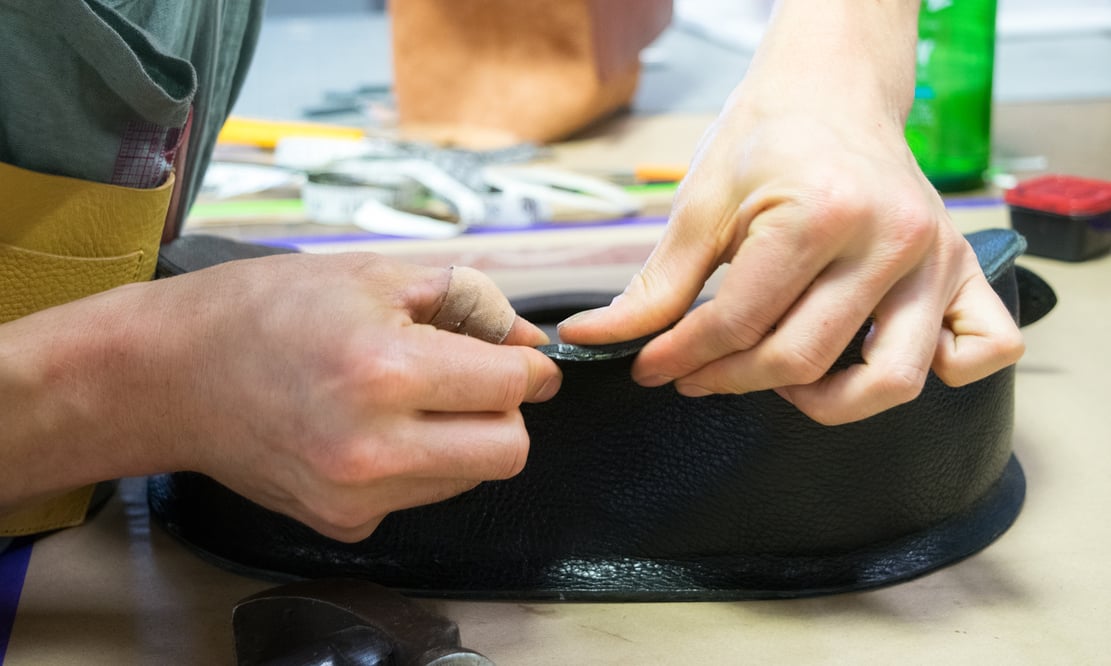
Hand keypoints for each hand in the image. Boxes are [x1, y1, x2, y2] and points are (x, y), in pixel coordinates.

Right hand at [3, 253, 559, 540]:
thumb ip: (470, 304)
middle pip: (510, 452)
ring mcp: (357, 496)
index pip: (511, 387)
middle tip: (474, 380)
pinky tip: (372, 428)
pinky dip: (419, 463)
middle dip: (507, 412)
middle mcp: (374, 448)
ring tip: (408, 397)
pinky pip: (421, 495)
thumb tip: (531, 345)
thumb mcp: (375, 276)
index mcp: (385, 370)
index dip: (529, 367)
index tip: (521, 358)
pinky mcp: (343, 523)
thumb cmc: (269, 310)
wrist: (173, 374)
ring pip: (470, 478)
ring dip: (463, 438)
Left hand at [560, 109, 1021, 424]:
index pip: (739, 323)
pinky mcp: (965, 268)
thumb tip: (595, 339)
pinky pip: (985, 349)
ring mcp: (937, 258)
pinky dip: (941, 373)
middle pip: (803, 360)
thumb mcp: (701, 204)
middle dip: (730, 380)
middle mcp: (892, 239)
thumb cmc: (767, 139)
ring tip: (776, 376)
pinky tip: (874, 358)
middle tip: (693, 373)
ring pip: (892, 380)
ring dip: (824, 401)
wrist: (832, 90)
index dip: (680, 356)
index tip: (649, 367)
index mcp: (822, 214)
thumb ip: (655, 285)